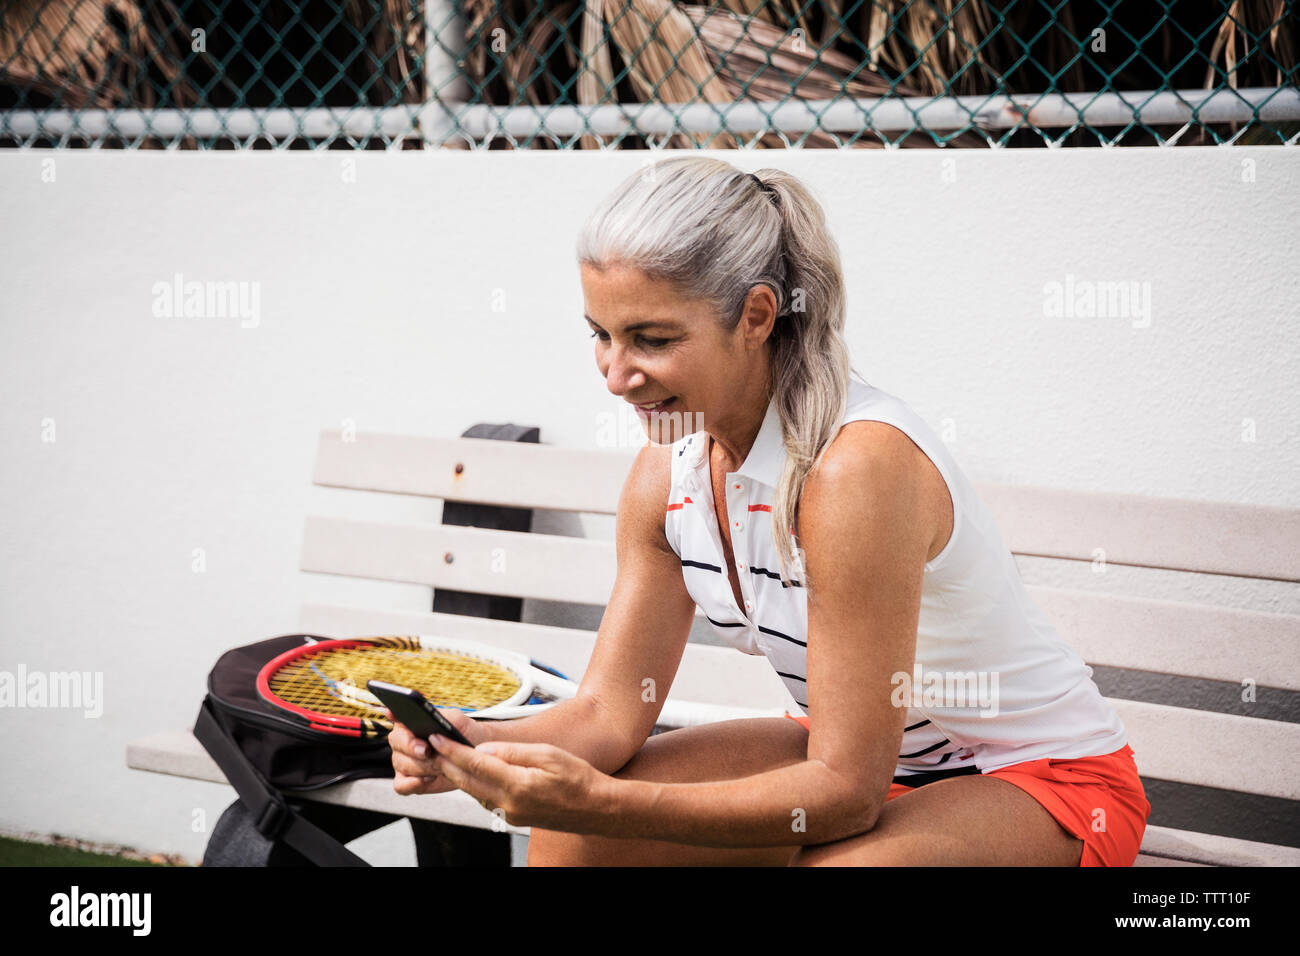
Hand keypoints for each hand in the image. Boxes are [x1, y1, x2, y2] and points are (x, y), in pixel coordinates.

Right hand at [387, 708, 485, 795]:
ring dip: (423, 766)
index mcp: (411, 721)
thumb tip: (433, 718)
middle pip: (397, 743)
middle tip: (427, 751)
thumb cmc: (463, 736)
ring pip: (402, 764)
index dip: (394, 715)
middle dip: (412, 748)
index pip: (396, 716)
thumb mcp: (459, 721)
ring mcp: (403, 761)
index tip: (396, 715)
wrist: (472, 757)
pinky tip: (429, 779)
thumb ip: (446, 717)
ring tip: (440, 765)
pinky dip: (414, 783)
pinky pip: (401, 785)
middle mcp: (403, 741)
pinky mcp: (408, 780)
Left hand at [429, 734, 611, 833]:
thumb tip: (483, 750)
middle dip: (446, 763)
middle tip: (432, 745)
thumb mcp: (548, 755)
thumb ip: (512, 752)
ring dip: (458, 774)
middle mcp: (509, 804)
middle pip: (468, 782)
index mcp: (518, 786)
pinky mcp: (513, 818)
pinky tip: (472, 773)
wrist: (596, 808)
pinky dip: (475, 784)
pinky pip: (486, 799)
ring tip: (446, 755)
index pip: (476, 765)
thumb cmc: (578, 778)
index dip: (452, 750)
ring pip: (474, 792)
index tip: (437, 738)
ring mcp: (510, 814)